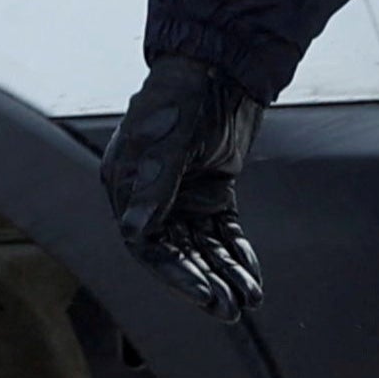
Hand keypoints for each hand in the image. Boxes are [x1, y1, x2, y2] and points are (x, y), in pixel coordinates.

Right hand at [99, 54, 264, 319]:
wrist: (221, 67)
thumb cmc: (182, 97)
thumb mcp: (169, 142)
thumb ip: (155, 188)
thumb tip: (134, 234)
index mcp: (125, 187)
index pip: (146, 246)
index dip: (176, 274)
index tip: (204, 295)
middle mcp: (149, 198)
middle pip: (176, 253)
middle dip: (204, 282)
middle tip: (229, 310)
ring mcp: (181, 197)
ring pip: (202, 247)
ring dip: (224, 273)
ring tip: (247, 300)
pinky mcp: (211, 192)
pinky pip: (223, 232)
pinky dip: (237, 254)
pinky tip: (252, 278)